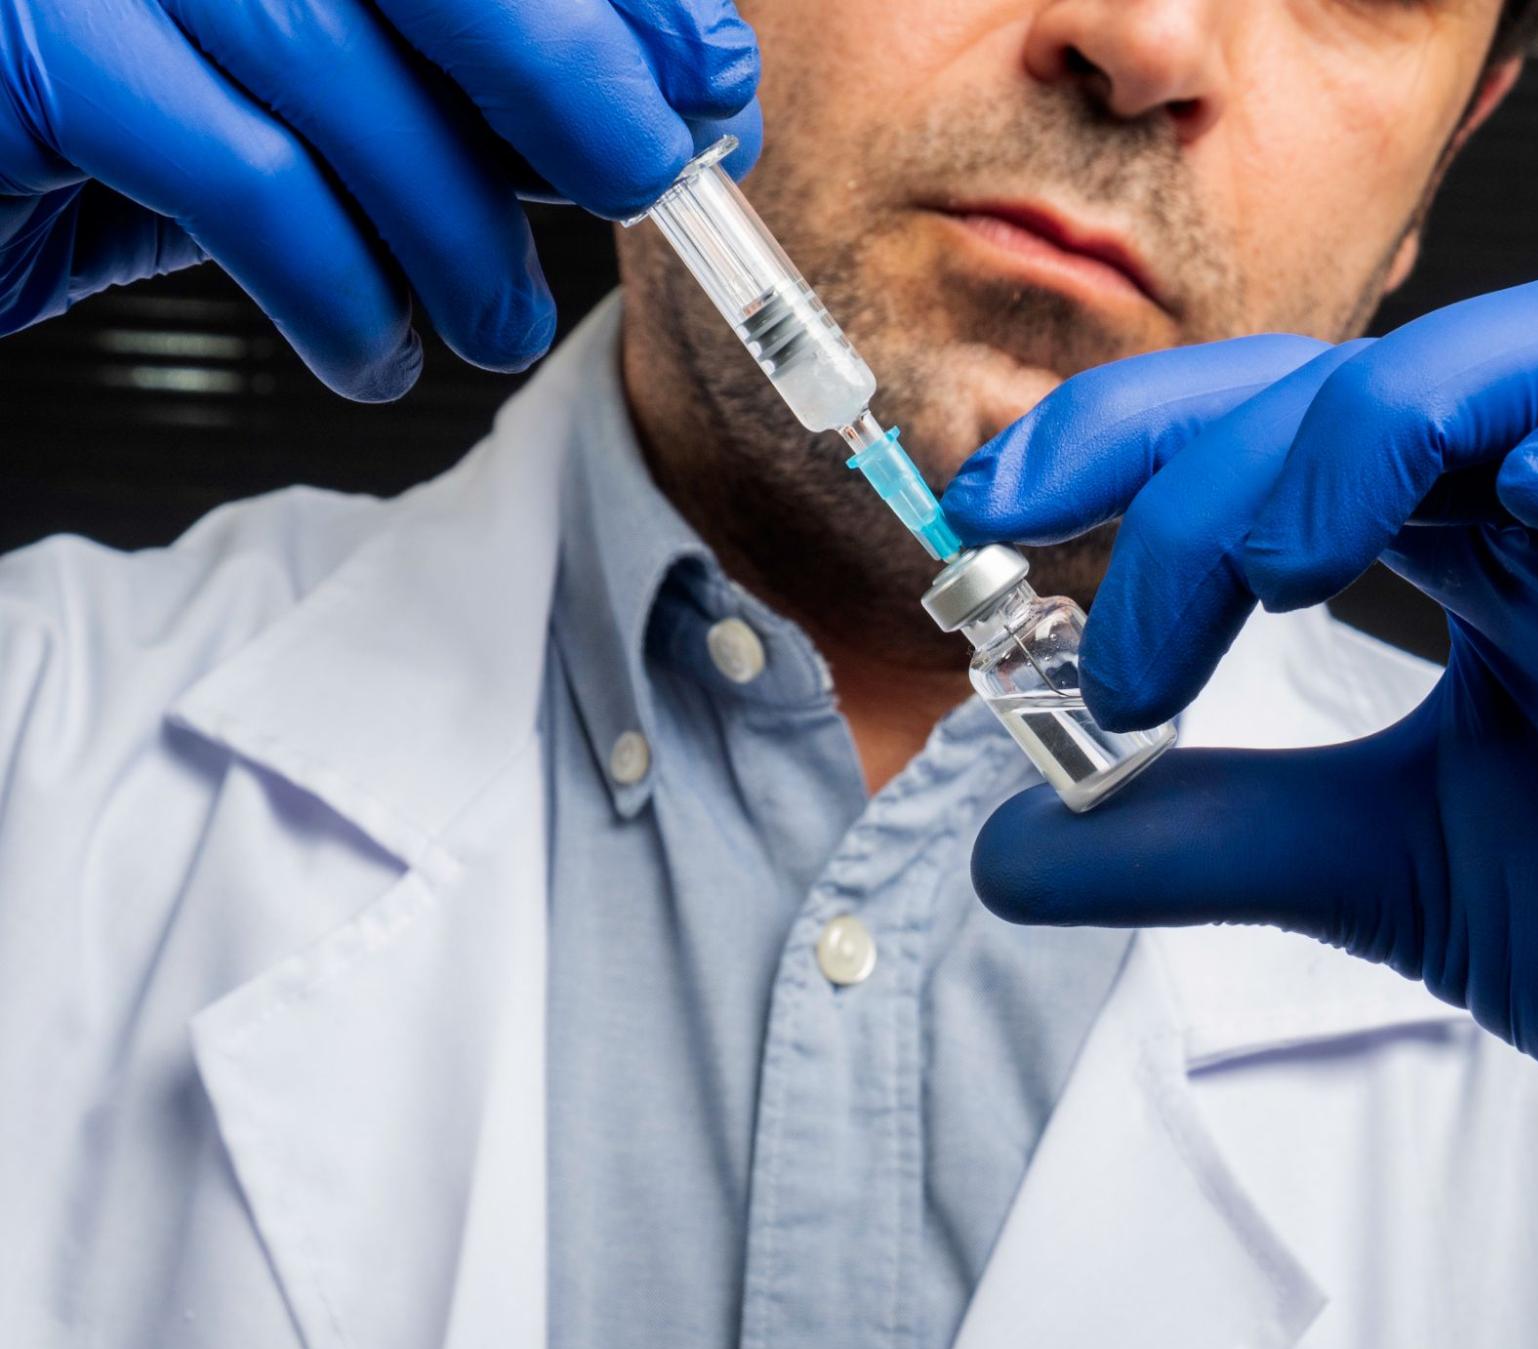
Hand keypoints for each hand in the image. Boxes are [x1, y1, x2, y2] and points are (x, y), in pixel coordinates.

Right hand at [0, 0, 759, 397]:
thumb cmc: (162, 132)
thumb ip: (485, 89)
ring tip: (494, 327)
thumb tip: (668, 115)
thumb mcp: (349, 101)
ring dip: (456, 226)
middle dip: (568, 73)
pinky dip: (341, 290)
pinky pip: (238, 172)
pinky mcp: (26, 49)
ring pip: (332, 59)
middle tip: (640, 188)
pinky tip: (375, 353)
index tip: (713, 90)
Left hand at [945, 274, 1537, 1316]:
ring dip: (1393, 422)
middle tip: (1127, 648)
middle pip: (1387, 380)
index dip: (1135, 436)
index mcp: (1469, 556)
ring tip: (1278, 563)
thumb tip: (1006, 849)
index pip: (1287, 424)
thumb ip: (1201, 841)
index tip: (991, 516)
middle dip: (1219, 473)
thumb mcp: (1368, 873)